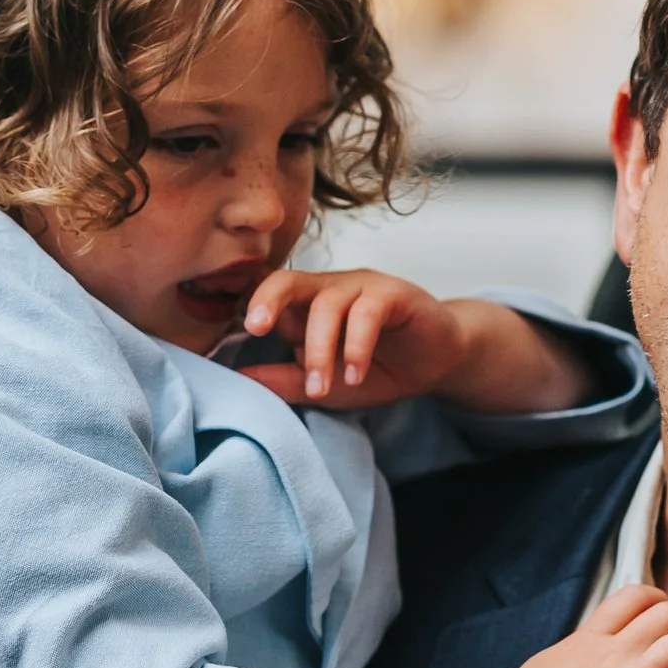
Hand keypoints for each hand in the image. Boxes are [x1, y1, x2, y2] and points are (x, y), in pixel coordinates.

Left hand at [234, 273, 588, 415]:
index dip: (249, 309)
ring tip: (324, 387)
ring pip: (328, 303)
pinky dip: (357, 344)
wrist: (438, 363)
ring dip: (322, 349)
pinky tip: (355, 373)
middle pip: (289, 280)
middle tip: (255, 328)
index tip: (229, 335)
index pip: (268, 297)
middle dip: (268, 299)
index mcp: (306, 306)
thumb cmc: (378, 369)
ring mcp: (363, 287)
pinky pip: (368, 311)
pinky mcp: (395, 294)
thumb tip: (240, 379)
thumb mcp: (326, 385)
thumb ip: (286, 380)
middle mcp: (331, 289)